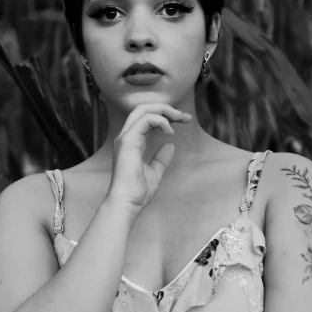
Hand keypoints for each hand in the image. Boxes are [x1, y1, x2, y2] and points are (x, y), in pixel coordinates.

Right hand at [107, 103, 191, 217]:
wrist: (127, 203)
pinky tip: (170, 132)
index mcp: (132, 142)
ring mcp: (125, 138)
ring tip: (181, 119)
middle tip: (185, 117)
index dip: (165, 116)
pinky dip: (160, 121)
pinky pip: (145, 120)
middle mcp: (126, 137)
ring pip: (143, 109)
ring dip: (165, 111)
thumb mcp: (154, 173)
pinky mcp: (128, 141)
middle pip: (143, 108)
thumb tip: (170, 146)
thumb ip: (160, 160)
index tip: (183, 121)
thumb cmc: (137, 193)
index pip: (146, 118)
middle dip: (166, 108)